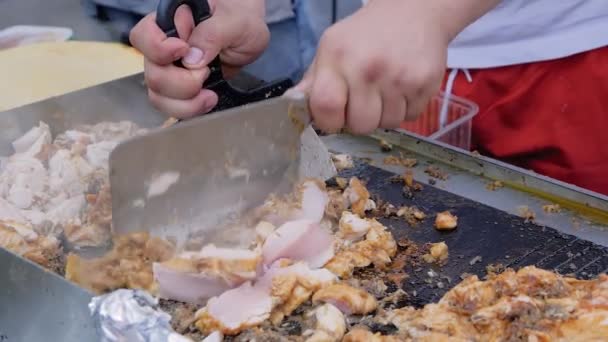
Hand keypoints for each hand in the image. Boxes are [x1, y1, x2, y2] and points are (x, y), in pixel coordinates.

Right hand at [129, 0, 268, 117]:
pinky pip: (172, 107)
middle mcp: (165, 47)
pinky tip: (208, 100)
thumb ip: (212, 34)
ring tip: (209, 95)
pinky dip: (190, 110)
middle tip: (206, 72)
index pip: (144, 36)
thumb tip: (192, 58)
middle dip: (181, 83)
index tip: (184, 50)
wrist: (250, 37)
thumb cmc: (242, 19)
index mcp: (172, 21)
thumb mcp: (235, 21)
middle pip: (153, 74)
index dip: (159, 49)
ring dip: (185, 103)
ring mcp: (171, 70)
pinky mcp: (181, 88)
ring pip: (158, 96)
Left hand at [297, 0, 490, 133]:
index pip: (326, 108)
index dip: (329, 120)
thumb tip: (293, 106)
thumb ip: (314, 80)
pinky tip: (402, 87)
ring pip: (387, 124)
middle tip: (363, 100)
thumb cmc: (366, 33)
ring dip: (384, 114)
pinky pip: (411, 117)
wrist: (414, 10)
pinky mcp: (426, 84)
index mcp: (338, 57)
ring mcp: (400, 78)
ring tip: (384, 91)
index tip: (335, 115)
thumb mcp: (332, 46)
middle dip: (359, 119)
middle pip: (360, 125)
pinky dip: (406, 108)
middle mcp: (369, 68)